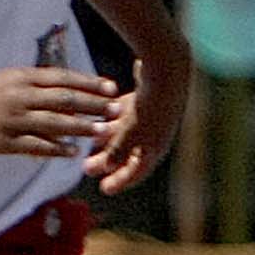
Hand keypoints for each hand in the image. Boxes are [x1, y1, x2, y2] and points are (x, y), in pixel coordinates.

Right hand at [0, 66, 116, 159]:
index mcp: (23, 78)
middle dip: (93, 105)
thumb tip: (75, 93)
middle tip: (117, 110)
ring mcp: (12, 119)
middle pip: (64, 99)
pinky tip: (73, 151)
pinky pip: (36, 145)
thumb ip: (42, 85)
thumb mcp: (13, 80)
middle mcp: (20, 96)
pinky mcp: (5, 141)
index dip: (89, 83)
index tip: (112, 88)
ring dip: (81, 127)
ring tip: (102, 132)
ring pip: (53, 123)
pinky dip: (56, 148)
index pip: (63, 78)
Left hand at [87, 56, 186, 195]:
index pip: (139, 170)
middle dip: (109, 161)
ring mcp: (151, 115)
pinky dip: (111, 120)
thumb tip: (108, 168)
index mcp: (157, 146)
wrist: (167, 65)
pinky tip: (94, 120)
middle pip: (129, 153)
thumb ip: (119, 150)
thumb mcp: (132, 130)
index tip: (105, 189)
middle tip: (87, 168)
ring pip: (125, 133)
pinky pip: (124, 115)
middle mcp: (156, 133)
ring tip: (88, 146)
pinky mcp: (144, 98)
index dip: (122, 181)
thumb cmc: (151, 102)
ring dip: (107, 141)